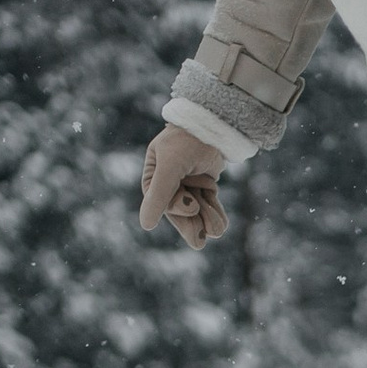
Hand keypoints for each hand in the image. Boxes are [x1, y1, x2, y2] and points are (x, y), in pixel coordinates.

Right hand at [139, 124, 231, 249]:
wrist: (213, 126)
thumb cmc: (185, 142)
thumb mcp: (170, 166)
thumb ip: (159, 195)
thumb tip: (146, 225)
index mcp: (153, 178)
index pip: (162, 203)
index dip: (178, 209)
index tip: (193, 207)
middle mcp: (169, 185)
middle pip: (180, 213)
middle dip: (192, 225)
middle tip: (199, 242)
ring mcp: (189, 187)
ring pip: (197, 212)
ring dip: (206, 220)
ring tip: (217, 229)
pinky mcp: (206, 187)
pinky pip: (209, 207)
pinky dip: (215, 216)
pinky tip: (220, 226)